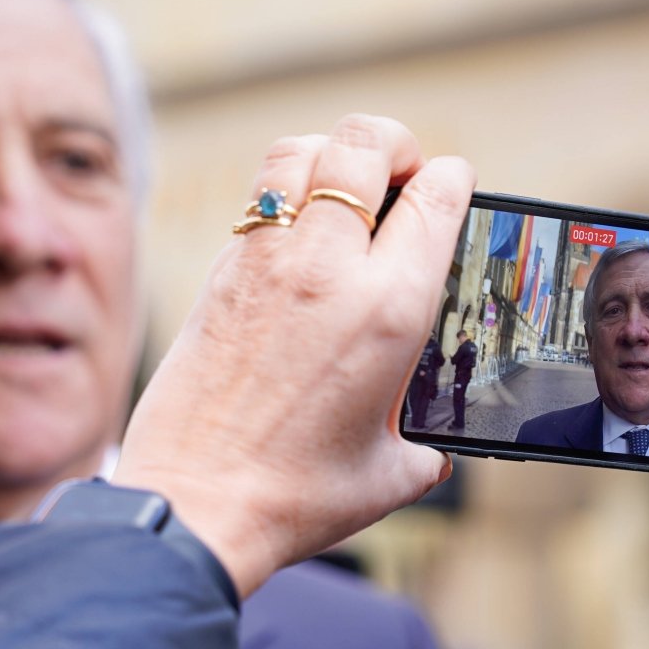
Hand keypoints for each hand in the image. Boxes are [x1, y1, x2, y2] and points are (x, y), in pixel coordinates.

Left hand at [117, 115, 473, 597]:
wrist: (195, 505)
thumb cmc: (294, 498)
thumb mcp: (390, 473)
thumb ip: (426, 447)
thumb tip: (433, 447)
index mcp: (388, 310)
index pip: (437, 193)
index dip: (454, 180)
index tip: (452, 191)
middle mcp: (327, 269)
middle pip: (366, 142)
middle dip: (396, 144)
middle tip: (401, 174)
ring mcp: (264, 263)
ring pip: (301, 151)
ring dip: (332, 154)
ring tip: (345, 185)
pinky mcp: (219, 276)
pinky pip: (256, 198)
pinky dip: (284, 192)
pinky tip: (296, 232)